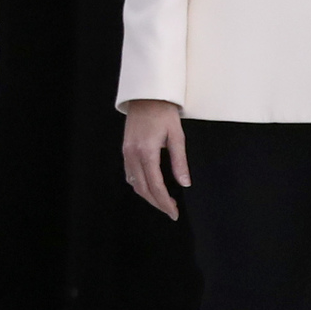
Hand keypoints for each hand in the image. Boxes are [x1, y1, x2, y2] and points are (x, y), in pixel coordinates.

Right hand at [121, 98, 188, 220]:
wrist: (146, 96)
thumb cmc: (163, 113)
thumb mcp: (177, 136)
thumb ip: (180, 161)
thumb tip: (185, 183)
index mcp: (147, 152)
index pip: (155, 185)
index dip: (165, 202)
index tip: (174, 213)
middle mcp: (133, 155)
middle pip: (143, 188)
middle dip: (157, 203)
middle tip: (171, 211)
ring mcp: (127, 153)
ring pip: (134, 183)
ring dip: (148, 195)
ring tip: (163, 201)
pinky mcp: (125, 150)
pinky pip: (130, 174)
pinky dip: (140, 185)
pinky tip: (150, 186)